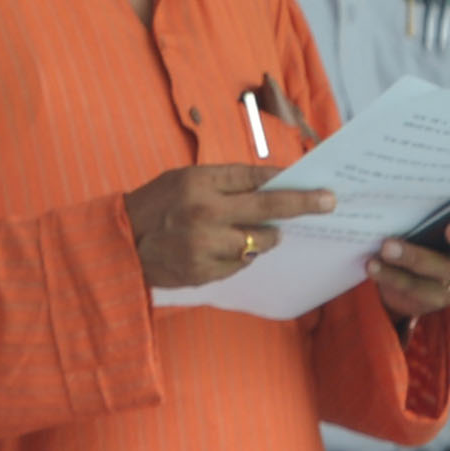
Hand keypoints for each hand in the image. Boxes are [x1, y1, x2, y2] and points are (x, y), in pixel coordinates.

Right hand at [124, 161, 335, 290]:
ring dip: (265, 235)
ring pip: (260, 240)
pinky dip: (242, 254)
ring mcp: (206, 246)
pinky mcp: (206, 272)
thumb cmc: (156, 204)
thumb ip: (226, 181)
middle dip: (303, 204)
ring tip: (250, 230)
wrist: (122, 243)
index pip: (255, 178)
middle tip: (328, 202)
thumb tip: (273, 183)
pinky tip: (224, 248)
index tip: (317, 184)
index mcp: (198, 183)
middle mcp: (205, 213)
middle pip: (268, 208)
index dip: (288, 180)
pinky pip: (243, 263)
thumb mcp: (184, 179)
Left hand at [372, 206, 449, 323]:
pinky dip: (388, 276)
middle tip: (388, 246)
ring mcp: (448, 287)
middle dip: (416, 257)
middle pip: (448, 267)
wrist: (424, 266)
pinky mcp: (429, 301)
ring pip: (424, 283)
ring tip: (375, 256)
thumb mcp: (435, 218)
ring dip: (396, 270)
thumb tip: (400, 185)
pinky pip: (409, 292)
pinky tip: (371, 265)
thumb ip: (431, 209)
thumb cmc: (432, 230)